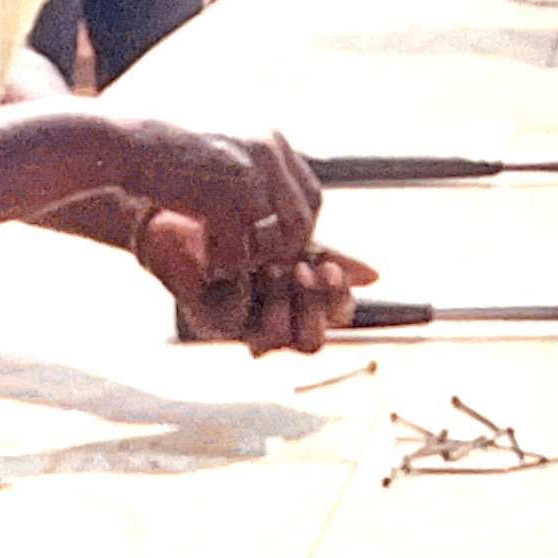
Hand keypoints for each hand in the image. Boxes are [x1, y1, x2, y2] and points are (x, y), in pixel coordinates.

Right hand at [110, 118, 320, 284]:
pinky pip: (241, 246)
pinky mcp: (225, 194)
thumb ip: (252, 176)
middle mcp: (268, 151)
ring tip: (221, 258)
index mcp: (270, 139)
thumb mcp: (221, 153)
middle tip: (251, 262)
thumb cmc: (167, 155)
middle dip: (282, 249)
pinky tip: (202, 255)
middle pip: (302, 217)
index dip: (297, 226)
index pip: (310, 193)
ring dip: (252, 258)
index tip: (272, 245)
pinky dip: (223, 260)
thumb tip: (279, 216)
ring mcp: (249, 171)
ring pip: (277, 237)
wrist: (126, 144)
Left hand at [145, 223, 381, 353]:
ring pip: (276, 341)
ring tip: (271, 266)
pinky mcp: (210, 324)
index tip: (330, 267)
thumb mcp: (288, 238)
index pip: (335, 316)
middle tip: (302, 269)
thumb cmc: (237, 225)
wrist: (182, 215)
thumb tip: (375, 276)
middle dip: (312, 306)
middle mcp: (276, 322)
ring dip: (279, 302)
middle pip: (312, 343)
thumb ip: (328, 258)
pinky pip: (235, 320)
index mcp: (300, 301)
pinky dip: (239, 288)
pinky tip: (234, 264)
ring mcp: (243, 328)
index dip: (338, 298)